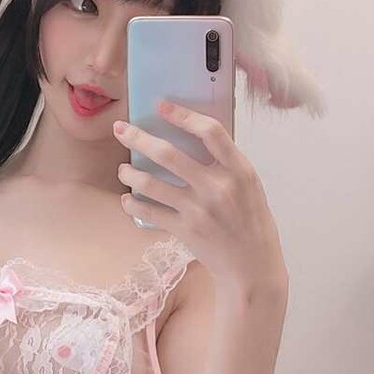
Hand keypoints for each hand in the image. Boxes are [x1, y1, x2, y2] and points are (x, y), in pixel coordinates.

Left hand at [112, 101, 287, 296]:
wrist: (252, 266)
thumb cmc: (251, 221)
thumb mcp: (249, 185)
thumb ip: (227, 162)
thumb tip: (194, 134)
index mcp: (239, 170)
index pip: (211, 131)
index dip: (183, 115)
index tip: (161, 106)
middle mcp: (217, 187)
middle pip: (168, 154)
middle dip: (138, 138)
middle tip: (121, 129)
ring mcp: (199, 210)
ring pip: (151, 184)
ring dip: (129, 174)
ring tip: (122, 170)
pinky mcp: (185, 230)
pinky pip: (149, 212)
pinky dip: (132, 204)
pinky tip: (127, 199)